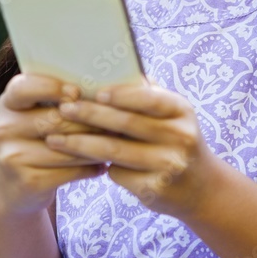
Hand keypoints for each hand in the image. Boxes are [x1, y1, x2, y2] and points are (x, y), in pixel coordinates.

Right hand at [0, 73, 106, 214]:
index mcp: (8, 103)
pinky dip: (90, 168)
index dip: (51, 88)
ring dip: (96, 145)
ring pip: (66, 147)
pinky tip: (104, 165)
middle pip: (55, 119)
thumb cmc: (38, 140)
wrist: (17, 185)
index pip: (24, 88)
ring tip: (117, 142)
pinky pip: (68, 171)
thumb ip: (60, 98)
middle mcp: (4, 127)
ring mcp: (12, 156)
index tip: (77, 91)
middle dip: (90, 120)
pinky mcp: (27, 181)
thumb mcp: (38, 114)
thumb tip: (104, 88)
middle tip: (117, 120)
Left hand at [45, 81, 219, 218]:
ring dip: (80, 145)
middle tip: (63, 110)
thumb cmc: (176, 141)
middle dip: (90, 116)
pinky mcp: (154, 190)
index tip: (94, 91)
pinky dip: (97, 166)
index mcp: (181, 111)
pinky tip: (75, 161)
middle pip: (127, 124)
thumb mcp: (172, 115)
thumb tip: (111, 68)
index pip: (149, 98)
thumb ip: (147, 95)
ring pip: (115, 152)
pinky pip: (118, 174)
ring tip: (54, 139)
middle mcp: (180, 137)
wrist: (202, 188)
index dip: (121, 95)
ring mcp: (168, 165)